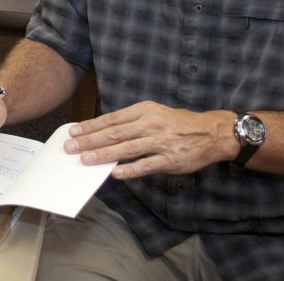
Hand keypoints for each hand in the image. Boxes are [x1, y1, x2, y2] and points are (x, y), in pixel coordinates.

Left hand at [64, 101, 235, 178]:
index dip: (91, 126)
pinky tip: (115, 173)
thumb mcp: (155, 113)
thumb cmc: (179, 124)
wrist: (212, 132)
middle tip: (71, 147)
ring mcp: (161, 142)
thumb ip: (132, 122)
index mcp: (145, 110)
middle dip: (90, 140)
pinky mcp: (170, 159)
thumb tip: (104, 132)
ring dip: (104, 154)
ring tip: (86, 160)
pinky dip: (130, 169)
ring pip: (127, 148)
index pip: (112, 119)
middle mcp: (151, 124)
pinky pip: (147, 165)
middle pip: (115, 133)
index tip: (73, 132)